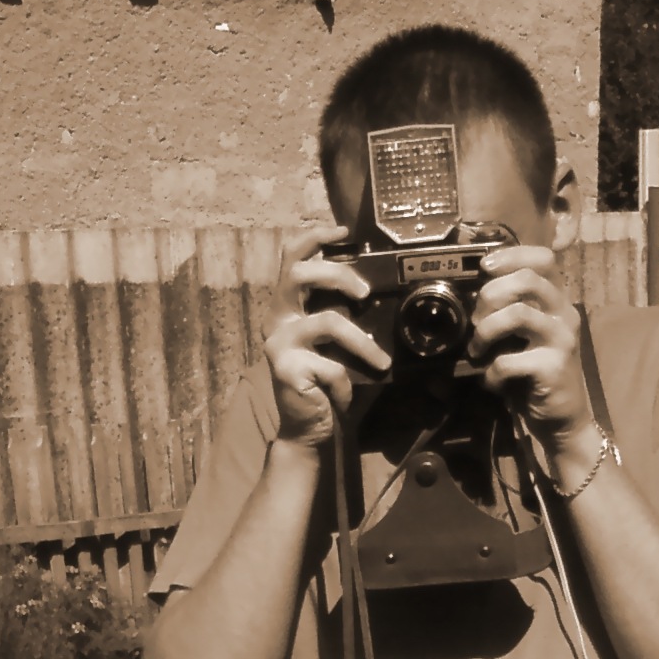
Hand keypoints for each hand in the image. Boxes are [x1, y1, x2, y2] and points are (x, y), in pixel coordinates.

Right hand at [262, 226, 391, 445]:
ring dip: (362, 343)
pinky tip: (341, 395)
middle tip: (364, 293)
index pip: (291, 258)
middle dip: (338, 275)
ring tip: (381, 361)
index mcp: (288, 306)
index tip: (343, 231)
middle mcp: (277, 318)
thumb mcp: (335, 344)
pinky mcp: (286, 369)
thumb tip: (378, 292)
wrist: (308, 427)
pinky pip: (331, 366)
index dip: (314, 237)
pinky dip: (344, 383)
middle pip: (301, 274)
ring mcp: (279, 343)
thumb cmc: (325, 382)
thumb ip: (343, 316)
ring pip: (328, 323)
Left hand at [469, 247, 594, 446]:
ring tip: (477, 350)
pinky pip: (509, 361)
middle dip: (491, 294)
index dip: (512, 255)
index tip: (484, 267)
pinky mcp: (553, 368)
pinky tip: (492, 382)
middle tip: (476, 320)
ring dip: (486, 331)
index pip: (544, 259)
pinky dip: (491, 372)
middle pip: (528, 279)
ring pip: (518, 314)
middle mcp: (565, 313)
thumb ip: (510, 310)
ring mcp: (561, 340)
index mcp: (557, 301)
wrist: (561, 418)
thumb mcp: (525, 336)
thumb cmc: (536, 374)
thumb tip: (472, 296)